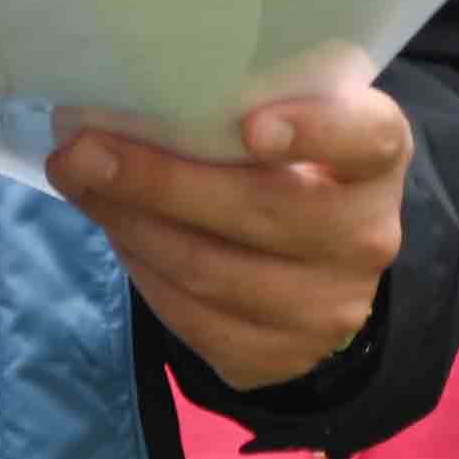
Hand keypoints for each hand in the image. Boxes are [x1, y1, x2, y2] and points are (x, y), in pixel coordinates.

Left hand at [48, 85, 410, 396]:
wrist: (318, 271)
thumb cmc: (286, 167)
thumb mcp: (288, 121)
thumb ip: (235, 105)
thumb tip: (117, 99)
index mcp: (377, 157)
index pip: (365, 138)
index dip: (316, 131)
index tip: (252, 126)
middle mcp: (367, 235)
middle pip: (262, 210)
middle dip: (160, 180)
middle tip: (84, 150)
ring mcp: (329, 308)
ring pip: (212, 271)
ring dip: (131, 225)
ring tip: (81, 185)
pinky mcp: (281, 358)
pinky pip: (193, 320)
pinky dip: (142, 271)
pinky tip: (118, 233)